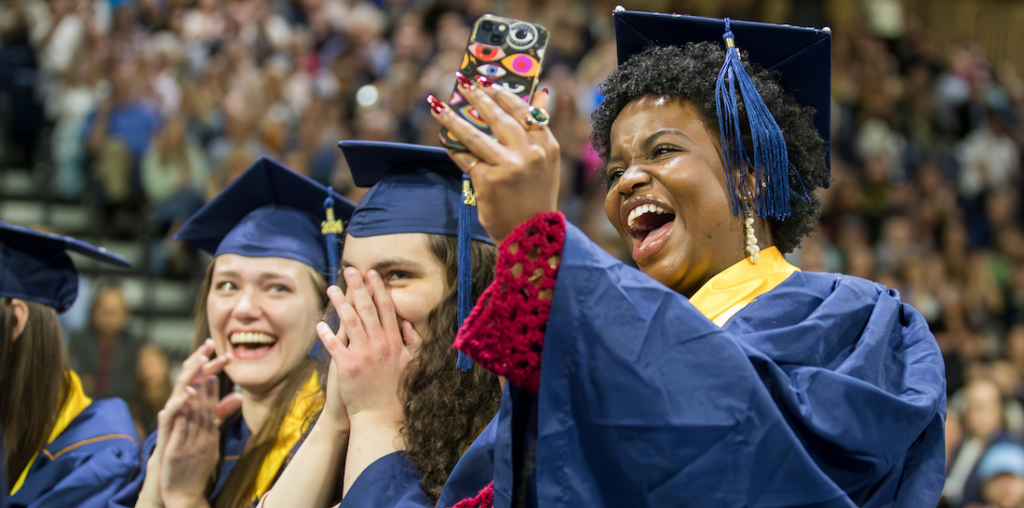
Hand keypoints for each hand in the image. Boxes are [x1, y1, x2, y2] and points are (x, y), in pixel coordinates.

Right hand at [143, 340, 232, 497]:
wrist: (172, 472)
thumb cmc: (188, 445)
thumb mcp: (208, 425)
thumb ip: (221, 410)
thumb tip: (239, 397)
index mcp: (190, 402)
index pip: (202, 378)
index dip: (213, 365)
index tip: (227, 354)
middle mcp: (179, 404)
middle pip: (190, 377)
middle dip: (199, 361)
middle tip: (209, 345)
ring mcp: (171, 415)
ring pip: (178, 390)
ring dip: (188, 375)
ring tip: (199, 361)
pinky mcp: (165, 428)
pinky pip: (170, 413)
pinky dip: (178, 403)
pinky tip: (186, 393)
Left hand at [315, 268, 422, 422]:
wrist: (382, 416)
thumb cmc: (396, 391)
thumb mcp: (411, 364)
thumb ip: (412, 341)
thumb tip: (405, 321)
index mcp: (394, 342)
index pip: (386, 308)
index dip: (378, 289)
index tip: (371, 274)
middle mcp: (380, 344)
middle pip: (367, 309)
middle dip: (358, 287)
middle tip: (350, 270)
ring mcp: (364, 355)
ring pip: (351, 322)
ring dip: (340, 303)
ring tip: (332, 288)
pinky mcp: (348, 367)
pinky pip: (335, 345)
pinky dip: (327, 333)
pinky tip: (320, 323)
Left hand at [429, 78, 558, 243]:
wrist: (531, 235)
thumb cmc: (534, 196)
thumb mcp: (546, 162)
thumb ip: (538, 130)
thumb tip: (540, 93)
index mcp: (547, 145)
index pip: (524, 111)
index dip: (504, 94)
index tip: (487, 81)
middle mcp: (530, 153)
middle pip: (498, 117)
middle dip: (477, 96)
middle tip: (462, 82)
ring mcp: (509, 166)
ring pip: (475, 136)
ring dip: (453, 118)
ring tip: (437, 104)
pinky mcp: (489, 180)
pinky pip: (465, 159)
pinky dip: (453, 148)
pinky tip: (443, 138)